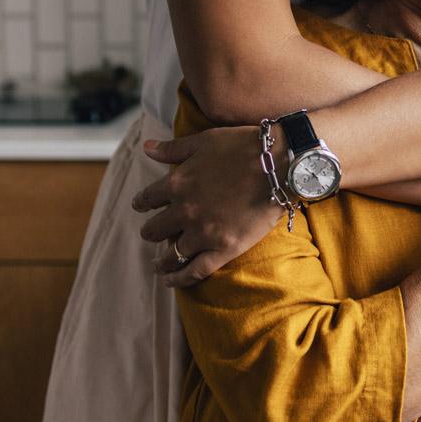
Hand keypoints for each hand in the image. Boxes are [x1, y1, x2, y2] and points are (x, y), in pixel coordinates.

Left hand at [130, 125, 280, 285]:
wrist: (278, 164)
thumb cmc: (242, 146)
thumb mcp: (203, 141)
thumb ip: (173, 148)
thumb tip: (146, 148)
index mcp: (177, 183)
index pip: (147, 199)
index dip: (142, 204)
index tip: (142, 207)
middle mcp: (184, 211)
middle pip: (155, 230)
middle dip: (152, 232)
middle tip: (154, 234)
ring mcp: (203, 232)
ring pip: (171, 254)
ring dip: (162, 260)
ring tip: (159, 264)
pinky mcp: (224, 248)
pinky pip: (194, 271)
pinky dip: (178, 279)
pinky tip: (170, 281)